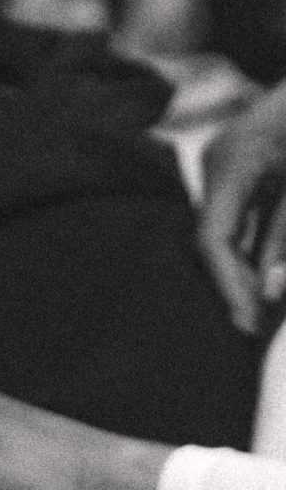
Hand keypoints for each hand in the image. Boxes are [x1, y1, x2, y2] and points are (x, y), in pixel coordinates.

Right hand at [198, 75, 285, 333]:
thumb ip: (284, 233)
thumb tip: (270, 289)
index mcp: (230, 163)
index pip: (212, 238)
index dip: (228, 285)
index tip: (247, 323)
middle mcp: (220, 165)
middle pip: (213, 240)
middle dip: (236, 283)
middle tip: (256, 326)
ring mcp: (230, 167)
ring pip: (227, 234)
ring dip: (248, 270)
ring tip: (263, 310)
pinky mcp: (246, 171)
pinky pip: (244, 220)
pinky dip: (258, 249)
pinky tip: (268, 278)